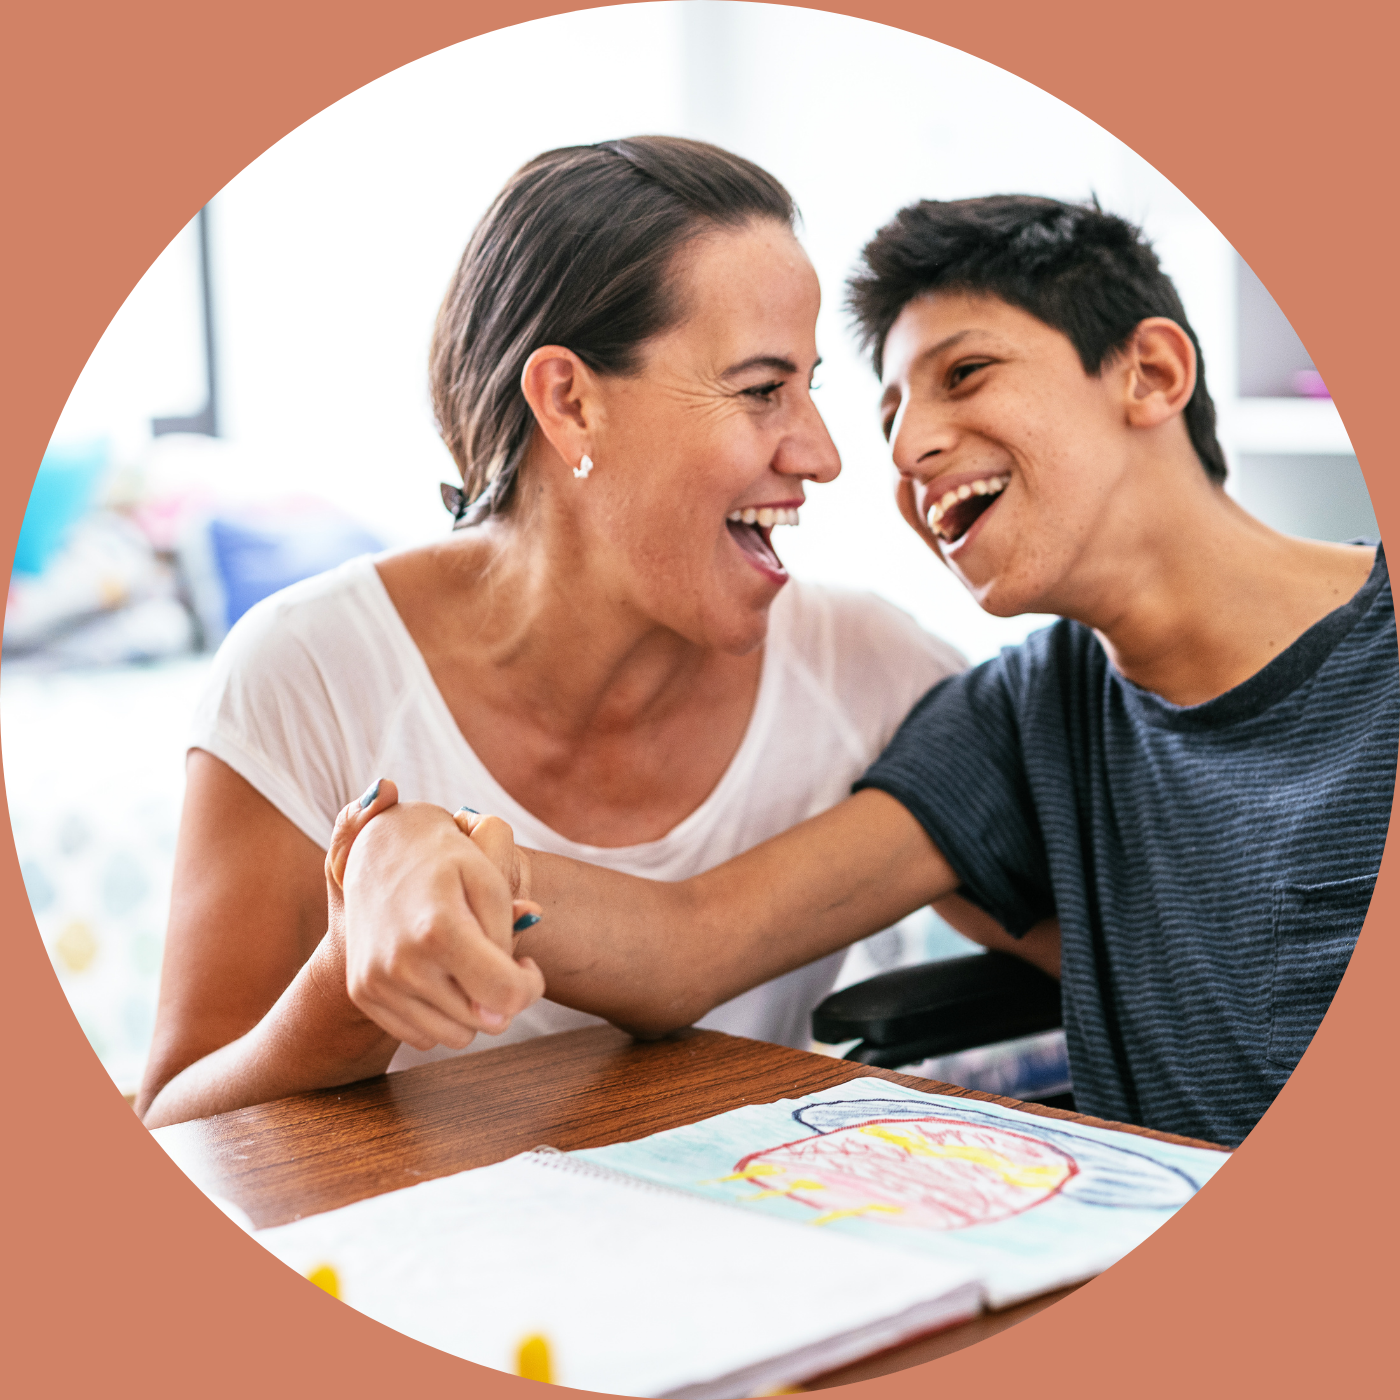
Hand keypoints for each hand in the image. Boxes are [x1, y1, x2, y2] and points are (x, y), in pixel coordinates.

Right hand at [325, 783, 544, 1051]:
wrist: (378, 845)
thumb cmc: (445, 859)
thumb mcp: (489, 879)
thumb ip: (508, 938)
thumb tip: (512, 997)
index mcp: (439, 930)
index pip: (505, 995)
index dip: (529, 986)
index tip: (526, 964)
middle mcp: (402, 964)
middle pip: (483, 1022)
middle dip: (500, 995)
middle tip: (494, 957)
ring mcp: (377, 982)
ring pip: (454, 1037)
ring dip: (471, 1010)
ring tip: (466, 965)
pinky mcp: (363, 993)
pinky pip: (421, 1036)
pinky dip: (438, 1014)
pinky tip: (438, 974)